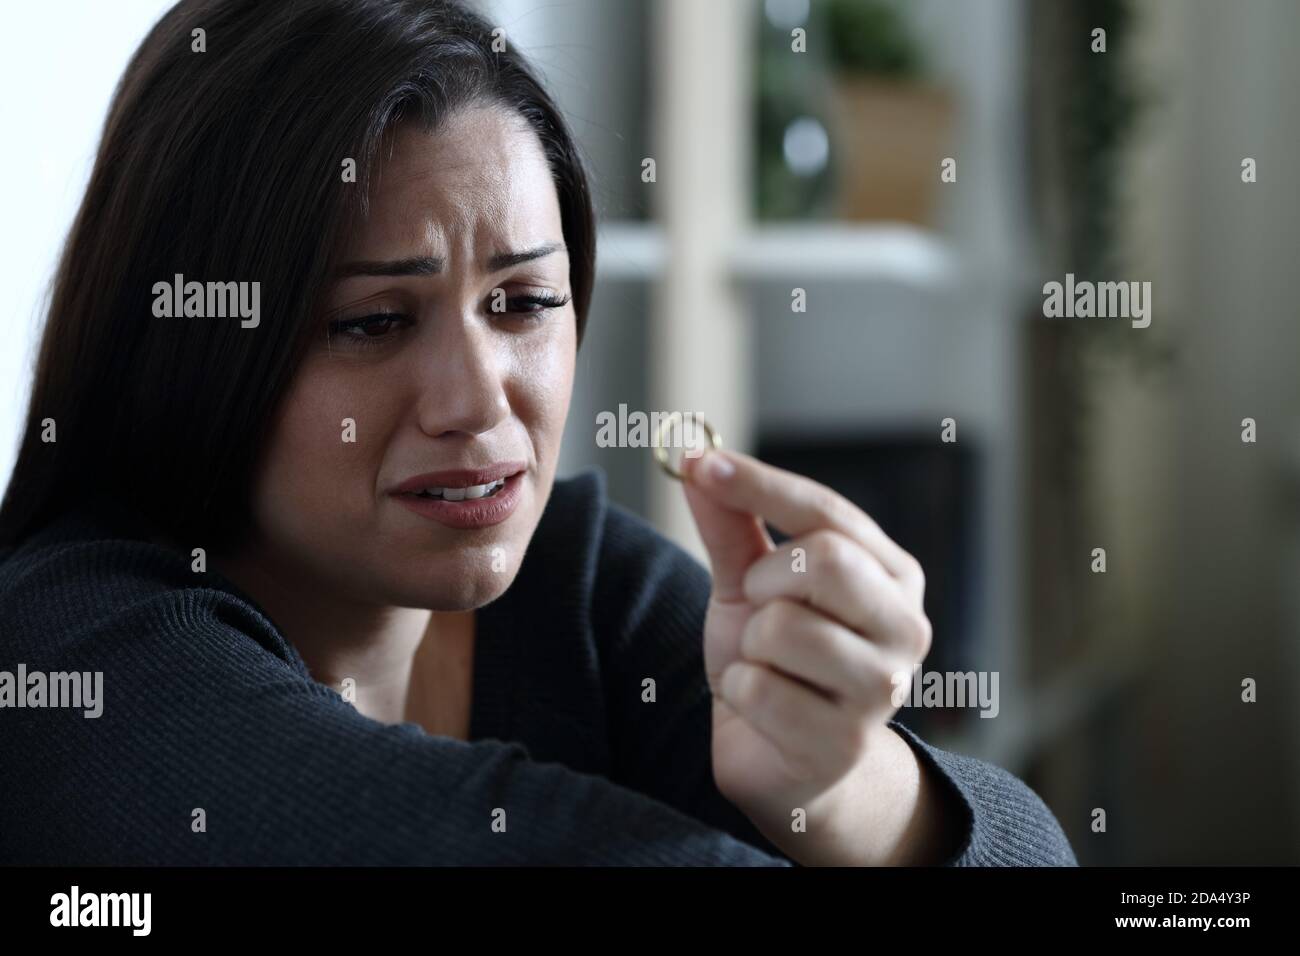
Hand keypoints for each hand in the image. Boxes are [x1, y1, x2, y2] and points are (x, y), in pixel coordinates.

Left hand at [681, 447, 948, 864]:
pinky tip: (764, 709)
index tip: (701, 463)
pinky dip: (741, 693)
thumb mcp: (749, 586)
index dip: (760, 484)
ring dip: (750, 646)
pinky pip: (760, 689)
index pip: (827, 511)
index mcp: (891, 574)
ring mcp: (884, 689)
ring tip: (767, 666)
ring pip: (783, 627)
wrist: (782, 762)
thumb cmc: (776, 662)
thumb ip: (733, 526)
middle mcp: (906, 626)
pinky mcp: (844, 742)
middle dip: (766, 581)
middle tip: (760, 609)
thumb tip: (698, 459)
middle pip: (826, 560)